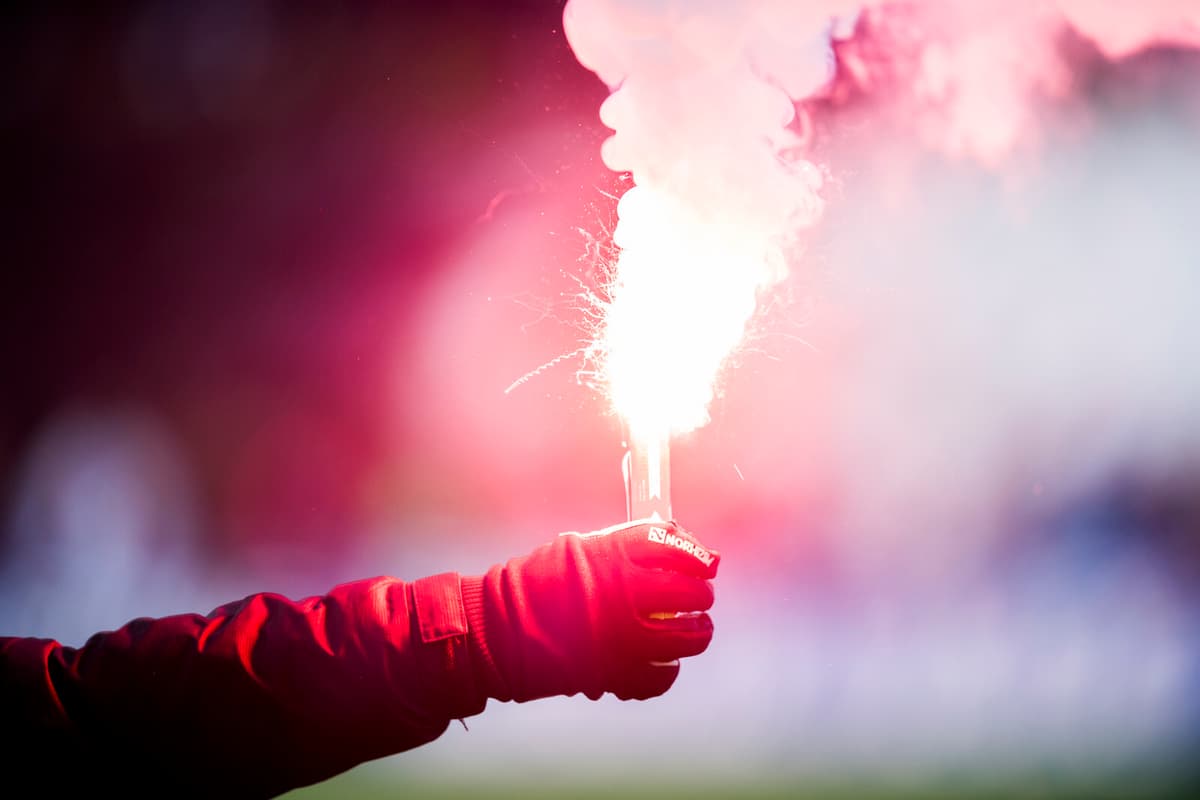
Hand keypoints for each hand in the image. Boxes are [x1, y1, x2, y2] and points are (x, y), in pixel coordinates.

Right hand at [462, 519, 719, 701]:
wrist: (499, 629)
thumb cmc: (539, 583)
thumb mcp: (579, 548)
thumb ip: (629, 547)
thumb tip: (688, 549)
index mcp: (613, 553)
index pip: (676, 547)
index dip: (696, 554)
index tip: (703, 562)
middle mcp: (623, 592)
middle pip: (690, 591)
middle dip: (701, 594)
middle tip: (698, 596)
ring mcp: (623, 636)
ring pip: (688, 637)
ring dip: (697, 633)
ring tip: (694, 630)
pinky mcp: (617, 673)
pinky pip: (662, 675)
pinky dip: (666, 670)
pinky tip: (661, 661)